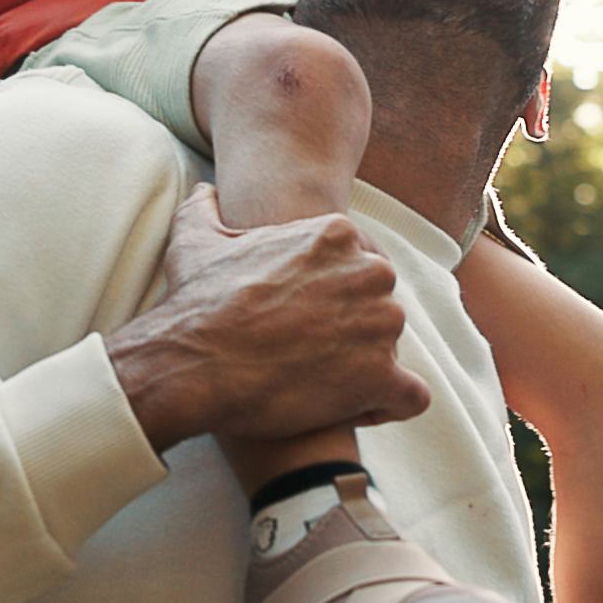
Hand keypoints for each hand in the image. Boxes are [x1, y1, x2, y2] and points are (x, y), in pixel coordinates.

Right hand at [108, 189, 427, 451]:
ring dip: (362, 369)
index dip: (330, 298)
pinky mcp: (381, 377)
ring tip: (315, 386)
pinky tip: (351, 410)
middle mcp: (371, 273)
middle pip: (378, 305)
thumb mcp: (196, 239)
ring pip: (390, 349)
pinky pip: (409, 396)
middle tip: (305, 354)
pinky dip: (387, 406)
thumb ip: (206, 208)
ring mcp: (381, 324)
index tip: (298, 319)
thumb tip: (207, 192)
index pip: (359, 266)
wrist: (193, 365)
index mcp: (338, 235)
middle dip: (349, 331)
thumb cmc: (196, 303)